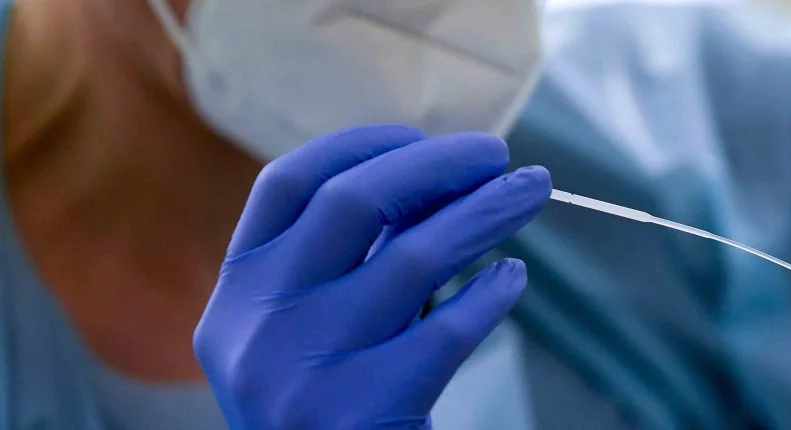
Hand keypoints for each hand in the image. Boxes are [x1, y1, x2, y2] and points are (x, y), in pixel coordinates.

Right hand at [194, 125, 550, 428]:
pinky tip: (511, 278)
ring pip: (414, 257)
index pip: (289, 182)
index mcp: (239, 287)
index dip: (360, 146)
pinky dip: (489, 295)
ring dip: (485, 213)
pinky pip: (448, 332)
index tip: (420, 137)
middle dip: (437, 164)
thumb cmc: (325, 396)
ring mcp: (306, 370)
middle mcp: (260, 323)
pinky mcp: (361, 411)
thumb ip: (349, 255)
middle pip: (353, 202)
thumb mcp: (308, 322)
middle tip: (497, 155)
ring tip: (531, 193)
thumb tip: (436, 176)